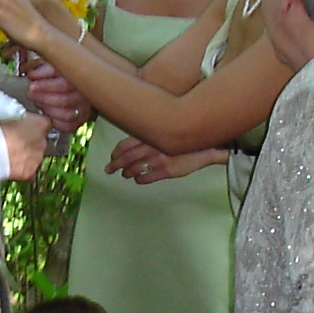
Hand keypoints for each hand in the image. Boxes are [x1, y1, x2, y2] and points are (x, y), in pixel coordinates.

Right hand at [0, 111, 51, 180]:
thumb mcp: (9, 113)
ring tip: (10, 153)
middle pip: (40, 140)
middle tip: (14, 140)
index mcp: (40, 123)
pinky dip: (22, 168)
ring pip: (35, 155)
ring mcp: (38, 158)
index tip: (25, 127)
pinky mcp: (30, 171)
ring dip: (27, 154)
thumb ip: (20, 117)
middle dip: (30, 141)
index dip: (34, 125)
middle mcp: (43, 141)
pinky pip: (28, 169)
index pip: (45, 123)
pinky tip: (10, 164)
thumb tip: (18, 120)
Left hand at [21, 57, 91, 128]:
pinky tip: (46, 115)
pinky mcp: (79, 122)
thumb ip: (43, 70)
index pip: (64, 84)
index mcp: (78, 81)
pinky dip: (55, 122)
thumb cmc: (61, 78)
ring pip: (67, 114)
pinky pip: (67, 126)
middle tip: (31, 95)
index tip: (32, 86)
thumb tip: (32, 74)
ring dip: (48, 110)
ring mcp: (82, 110)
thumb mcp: (54, 69)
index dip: (46, 86)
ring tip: (38, 104)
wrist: (75, 89)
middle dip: (44, 98)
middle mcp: (83, 96)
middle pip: (64, 100)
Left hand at [106, 138, 226, 184]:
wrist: (204, 146)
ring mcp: (159, 159)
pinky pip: (146, 178)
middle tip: (109, 170)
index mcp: (150, 135)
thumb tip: (133, 144)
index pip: (125, 144)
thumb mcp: (164, 132)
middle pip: (126, 158)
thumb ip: (149, 136)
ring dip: (126, 173)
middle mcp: (152, 147)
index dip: (116, 152)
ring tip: (125, 175)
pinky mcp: (167, 171)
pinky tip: (138, 180)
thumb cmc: (183, 139)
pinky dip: (139, 180)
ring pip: (134, 169)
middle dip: (115, 165)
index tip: (112, 157)